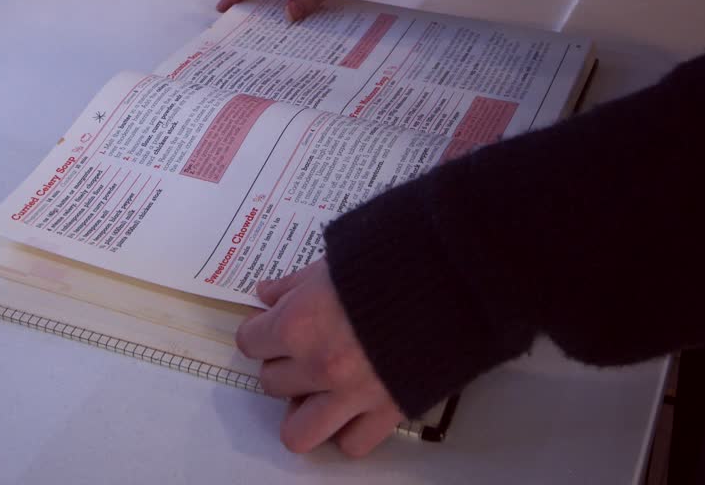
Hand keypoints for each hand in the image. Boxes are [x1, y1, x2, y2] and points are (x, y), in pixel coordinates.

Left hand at [236, 261, 403, 456]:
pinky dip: (348, 430)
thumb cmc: (394, 260)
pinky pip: (352, 444)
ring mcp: (352, 394)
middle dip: (284, 367)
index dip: (260, 333)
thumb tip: (267, 295)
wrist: (454, 277)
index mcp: (298, 323)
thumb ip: (294, 284)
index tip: (271, 328)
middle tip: (303, 352)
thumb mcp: (333, 261)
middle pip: (271, 383)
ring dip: (304, 412)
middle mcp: (318, 365)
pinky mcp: (387, 411)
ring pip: (298, 432)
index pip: (250, 343)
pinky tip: (354, 406)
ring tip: (318, 392)